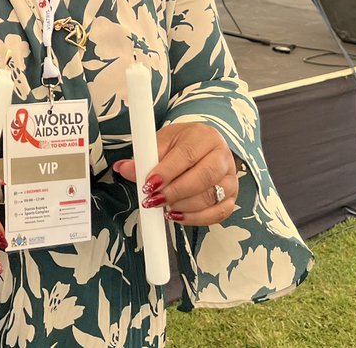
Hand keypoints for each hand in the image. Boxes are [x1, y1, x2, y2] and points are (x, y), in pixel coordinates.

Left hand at [113, 122, 238, 225]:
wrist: (201, 147)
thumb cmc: (181, 144)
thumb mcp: (161, 142)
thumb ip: (144, 157)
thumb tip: (124, 169)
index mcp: (205, 136)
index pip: (187, 155)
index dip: (166, 172)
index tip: (148, 184)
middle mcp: (222, 156)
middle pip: (203, 178)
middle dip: (174, 192)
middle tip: (154, 199)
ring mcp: (230, 178)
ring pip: (210, 197)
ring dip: (182, 206)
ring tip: (163, 206)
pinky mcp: (232, 197)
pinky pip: (218, 214)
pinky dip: (195, 218)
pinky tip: (177, 215)